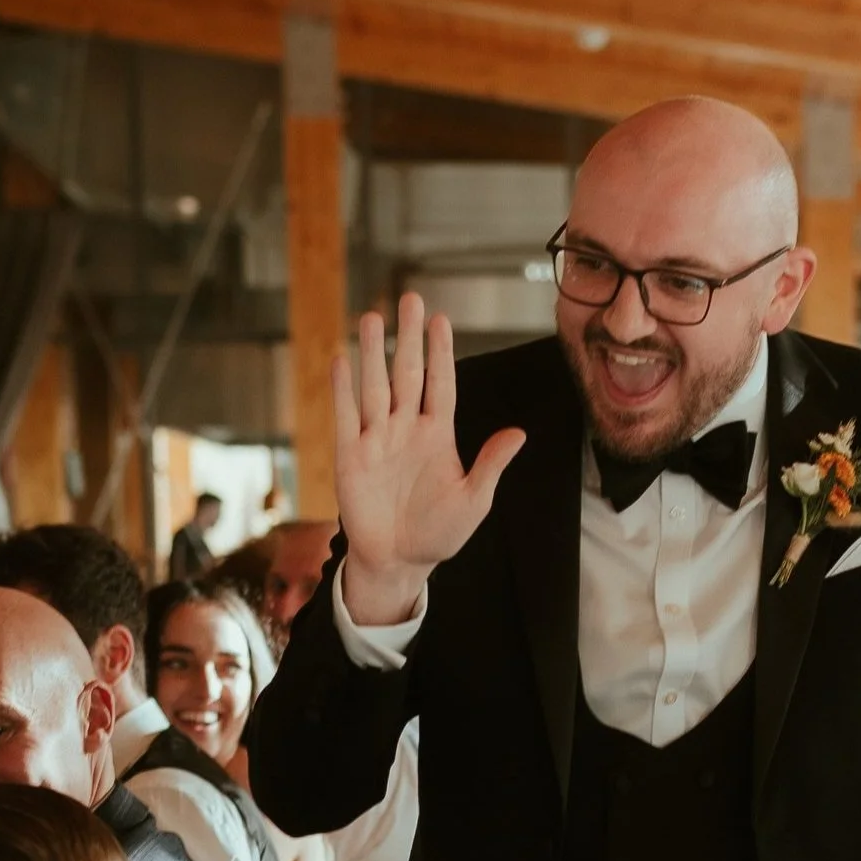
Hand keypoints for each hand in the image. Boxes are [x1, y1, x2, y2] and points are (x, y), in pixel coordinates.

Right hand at [335, 291, 524, 624]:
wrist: (399, 561)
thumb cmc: (439, 533)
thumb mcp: (474, 500)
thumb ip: (490, 464)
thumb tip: (518, 433)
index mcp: (438, 435)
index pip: (441, 384)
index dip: (441, 352)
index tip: (440, 319)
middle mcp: (406, 429)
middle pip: (407, 374)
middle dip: (408, 338)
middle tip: (408, 299)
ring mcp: (377, 440)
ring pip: (375, 388)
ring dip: (373, 354)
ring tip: (371, 318)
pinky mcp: (351, 457)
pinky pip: (346, 417)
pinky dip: (343, 390)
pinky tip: (341, 360)